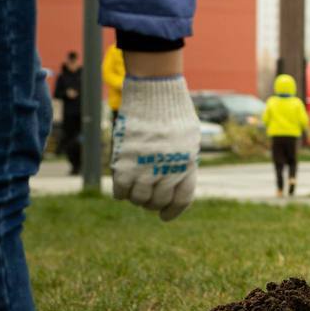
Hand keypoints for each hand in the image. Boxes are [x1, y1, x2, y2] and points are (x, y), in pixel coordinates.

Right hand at [111, 75, 199, 220]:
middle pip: (158, 201)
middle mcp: (168, 168)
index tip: (164, 217)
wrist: (155, 93)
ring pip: (138, 199)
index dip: (173, 212)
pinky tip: (123, 186)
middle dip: (152, 204)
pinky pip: (120, 189)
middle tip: (147, 200)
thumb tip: (177, 182)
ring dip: (136, 198)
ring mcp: (146, 166)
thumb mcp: (189, 138)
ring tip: (136, 191)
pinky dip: (121, 192)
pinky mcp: (125, 161)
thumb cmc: (174, 113)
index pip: (182, 199)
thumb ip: (184, 161)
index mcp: (187, 164)